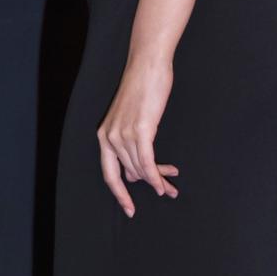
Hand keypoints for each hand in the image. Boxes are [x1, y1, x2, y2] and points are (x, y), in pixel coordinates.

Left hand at [97, 55, 179, 217]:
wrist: (147, 66)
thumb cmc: (142, 91)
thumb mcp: (130, 121)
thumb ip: (129, 145)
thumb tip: (135, 174)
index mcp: (104, 135)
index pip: (109, 174)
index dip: (119, 194)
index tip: (130, 209)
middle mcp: (109, 137)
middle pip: (129, 174)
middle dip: (149, 185)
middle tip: (168, 192)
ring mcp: (123, 134)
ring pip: (140, 170)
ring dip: (158, 181)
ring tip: (173, 186)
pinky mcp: (140, 130)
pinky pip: (147, 163)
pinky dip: (155, 177)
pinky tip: (164, 183)